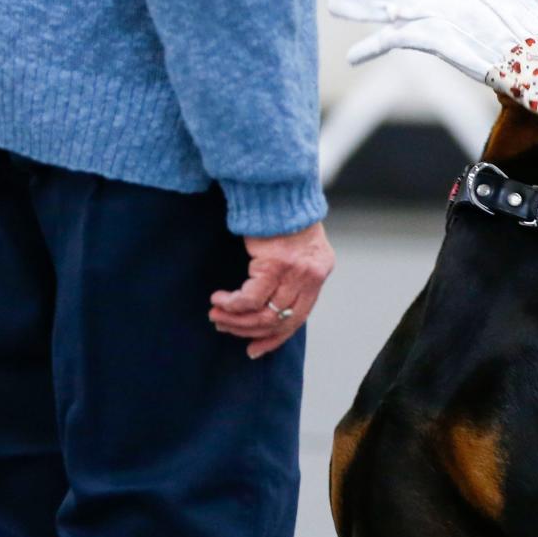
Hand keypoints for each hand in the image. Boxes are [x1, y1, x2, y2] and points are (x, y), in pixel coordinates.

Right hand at [208, 220, 335, 358]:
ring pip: (263, 313)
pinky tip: (218, 299)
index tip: (254, 349)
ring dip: (235, 319)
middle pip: (281, 320)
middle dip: (249, 330)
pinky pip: (250, 299)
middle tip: (224, 327)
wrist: (276, 187)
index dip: (274, 338)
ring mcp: (296, 271)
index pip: (300, 317)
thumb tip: (270, 308)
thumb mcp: (297, 246)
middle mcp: (313, 275)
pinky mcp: (275, 264)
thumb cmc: (281, 214)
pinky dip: (232, 304)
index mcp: (320, 271)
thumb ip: (292, 274)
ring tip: (216, 314)